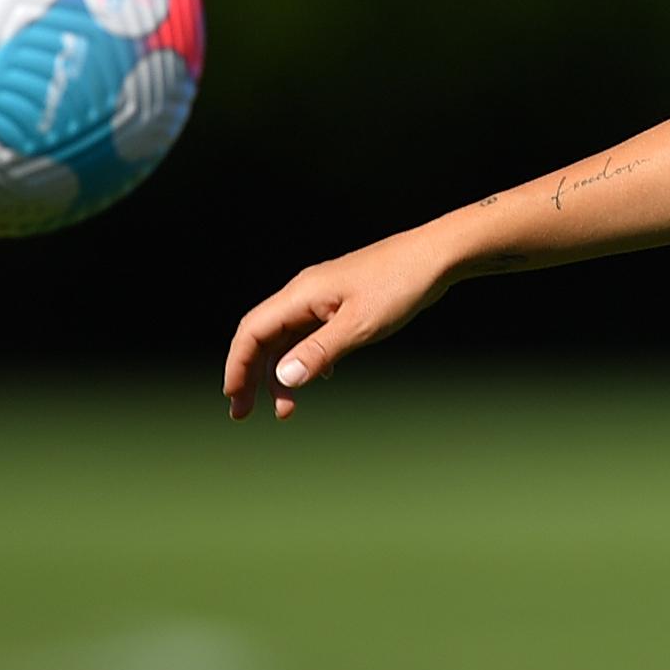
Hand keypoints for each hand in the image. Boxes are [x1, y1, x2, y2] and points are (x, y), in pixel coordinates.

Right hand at [222, 232, 454, 420]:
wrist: (436, 257)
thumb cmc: (400, 284)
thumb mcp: (359, 325)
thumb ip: (319, 351)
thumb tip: (283, 378)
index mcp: (301, 295)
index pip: (252, 331)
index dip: (237, 367)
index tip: (234, 400)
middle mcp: (304, 294)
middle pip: (262, 337)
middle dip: (251, 375)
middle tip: (245, 413)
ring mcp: (322, 298)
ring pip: (287, 338)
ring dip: (281, 373)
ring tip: (286, 409)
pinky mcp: (340, 303)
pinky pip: (309, 333)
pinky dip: (305, 359)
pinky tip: (320, 377)